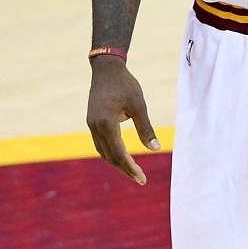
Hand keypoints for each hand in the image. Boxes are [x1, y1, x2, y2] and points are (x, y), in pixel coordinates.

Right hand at [86, 55, 159, 183]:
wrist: (106, 69)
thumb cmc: (125, 84)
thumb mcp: (139, 105)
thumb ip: (146, 128)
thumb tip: (155, 148)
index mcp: (106, 123)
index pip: (119, 153)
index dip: (131, 167)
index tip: (142, 178)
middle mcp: (96, 127)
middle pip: (110, 156)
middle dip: (125, 169)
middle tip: (140, 179)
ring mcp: (92, 125)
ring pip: (104, 152)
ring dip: (117, 163)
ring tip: (132, 171)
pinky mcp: (92, 122)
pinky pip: (101, 144)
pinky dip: (111, 153)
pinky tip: (121, 157)